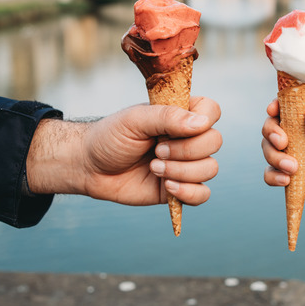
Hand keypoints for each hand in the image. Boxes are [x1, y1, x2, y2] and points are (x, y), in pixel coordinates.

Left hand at [27, 97, 221, 206]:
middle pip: (215, 142)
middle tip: (157, 150)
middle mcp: (188, 138)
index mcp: (180, 115)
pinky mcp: (180, 189)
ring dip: (181, 171)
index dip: (204, 120)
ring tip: (153, 168)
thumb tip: (202, 124)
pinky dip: (188, 192)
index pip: (212, 111)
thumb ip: (167, 117)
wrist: (90, 167)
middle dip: (186, 150)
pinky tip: (166, 186)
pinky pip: (203, 194)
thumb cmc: (110, 137)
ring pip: (210, 169)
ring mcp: (186, 164)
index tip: (174, 129)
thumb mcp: (135, 120)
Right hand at [262, 100, 304, 225]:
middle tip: (283, 143)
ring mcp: (298, 159)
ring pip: (269, 149)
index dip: (280, 104)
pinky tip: (286, 181)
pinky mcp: (293, 179)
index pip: (296, 106)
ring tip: (293, 169)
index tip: (273, 110)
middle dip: (271, 131)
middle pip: (275, 125)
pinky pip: (271, 173)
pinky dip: (272, 176)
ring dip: (273, 156)